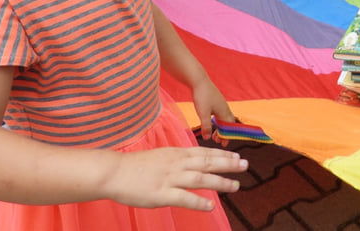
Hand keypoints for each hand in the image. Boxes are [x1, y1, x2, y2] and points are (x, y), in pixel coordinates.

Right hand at [105, 146, 247, 210]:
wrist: (114, 172)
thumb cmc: (135, 166)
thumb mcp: (160, 156)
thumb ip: (176, 160)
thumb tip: (191, 163)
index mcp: (176, 154)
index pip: (204, 153)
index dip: (222, 155)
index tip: (237, 156)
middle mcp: (177, 163)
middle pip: (208, 162)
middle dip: (228, 164)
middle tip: (246, 166)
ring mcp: (170, 178)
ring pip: (201, 178)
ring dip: (220, 182)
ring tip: (235, 186)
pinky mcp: (162, 194)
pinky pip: (184, 198)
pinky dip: (199, 202)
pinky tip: (211, 206)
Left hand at [192, 78, 234, 141]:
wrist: (199, 81)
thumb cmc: (202, 96)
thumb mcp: (203, 113)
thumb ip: (206, 126)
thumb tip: (207, 139)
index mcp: (224, 112)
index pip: (229, 128)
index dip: (227, 137)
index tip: (223, 145)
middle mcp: (224, 108)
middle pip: (228, 123)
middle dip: (225, 133)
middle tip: (218, 141)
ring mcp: (221, 104)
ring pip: (224, 118)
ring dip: (220, 127)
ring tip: (213, 134)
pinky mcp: (216, 101)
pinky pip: (220, 114)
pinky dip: (218, 121)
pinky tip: (212, 121)